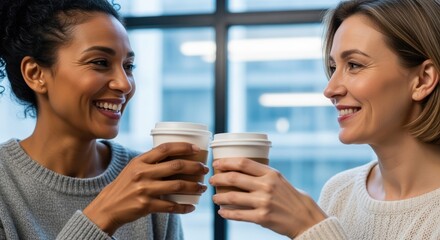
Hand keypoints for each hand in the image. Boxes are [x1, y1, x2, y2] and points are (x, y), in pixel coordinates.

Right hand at [84, 142, 208, 234]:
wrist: (108, 206)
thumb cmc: (125, 185)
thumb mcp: (134, 167)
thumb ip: (151, 161)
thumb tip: (176, 153)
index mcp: (140, 161)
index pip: (165, 149)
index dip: (183, 147)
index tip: (197, 149)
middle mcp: (142, 173)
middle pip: (176, 166)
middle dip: (194, 167)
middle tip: (204, 169)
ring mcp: (144, 190)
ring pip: (177, 186)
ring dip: (194, 187)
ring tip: (202, 187)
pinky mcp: (146, 205)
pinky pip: (171, 206)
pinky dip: (184, 207)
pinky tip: (191, 206)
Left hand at [209, 158, 326, 237]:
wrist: (305, 218)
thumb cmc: (290, 197)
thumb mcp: (279, 180)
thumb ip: (262, 175)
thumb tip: (239, 170)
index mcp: (271, 173)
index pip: (243, 163)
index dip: (226, 162)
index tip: (217, 163)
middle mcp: (266, 186)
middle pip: (234, 178)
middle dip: (218, 178)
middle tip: (212, 180)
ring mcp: (264, 202)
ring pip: (233, 196)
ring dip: (219, 197)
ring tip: (215, 198)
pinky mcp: (262, 217)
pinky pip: (238, 214)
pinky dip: (227, 213)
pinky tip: (222, 212)